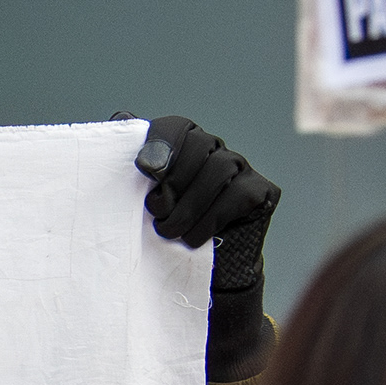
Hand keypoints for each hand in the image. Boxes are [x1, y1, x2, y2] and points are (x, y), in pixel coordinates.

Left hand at [129, 116, 280, 286]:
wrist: (200, 266)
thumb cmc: (163, 229)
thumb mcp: (137, 199)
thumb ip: (128, 162)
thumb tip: (123, 118)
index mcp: (184, 145)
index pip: (176, 126)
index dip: (161, 142)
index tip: (145, 169)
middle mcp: (215, 150)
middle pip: (200, 144)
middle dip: (174, 182)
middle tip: (156, 212)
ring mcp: (241, 169)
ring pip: (220, 169)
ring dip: (189, 207)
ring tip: (170, 231)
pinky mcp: (262, 191)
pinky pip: (240, 194)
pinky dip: (212, 219)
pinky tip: (197, 236)